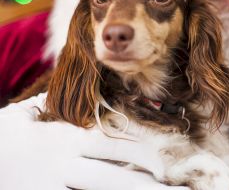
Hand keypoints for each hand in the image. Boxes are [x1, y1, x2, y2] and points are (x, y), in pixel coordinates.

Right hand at [0, 93, 187, 189]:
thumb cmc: (2, 139)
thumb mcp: (27, 116)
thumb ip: (58, 108)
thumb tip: (83, 94)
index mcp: (65, 140)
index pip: (114, 144)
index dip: (144, 152)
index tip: (167, 161)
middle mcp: (63, 166)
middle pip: (114, 177)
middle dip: (148, 186)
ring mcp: (53, 189)